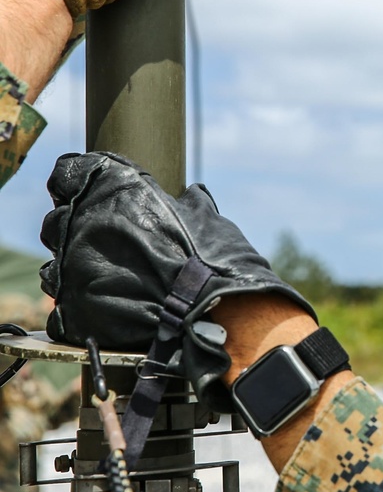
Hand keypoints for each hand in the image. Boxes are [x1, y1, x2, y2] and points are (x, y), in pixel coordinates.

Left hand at [39, 152, 314, 411]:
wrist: (218, 318)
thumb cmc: (217, 264)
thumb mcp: (206, 218)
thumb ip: (185, 203)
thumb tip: (190, 196)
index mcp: (112, 193)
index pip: (71, 173)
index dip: (84, 184)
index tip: (96, 196)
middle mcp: (82, 225)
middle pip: (60, 220)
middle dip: (80, 230)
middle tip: (112, 247)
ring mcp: (71, 271)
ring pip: (56, 265)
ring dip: (78, 271)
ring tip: (112, 284)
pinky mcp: (71, 312)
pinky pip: (61, 308)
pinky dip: (81, 310)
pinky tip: (108, 311)